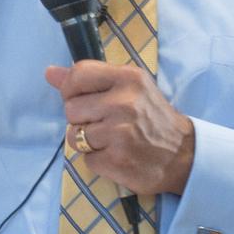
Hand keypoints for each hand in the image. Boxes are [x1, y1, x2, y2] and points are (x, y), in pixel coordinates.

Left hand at [45, 61, 193, 195]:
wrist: (183, 155)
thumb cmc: (151, 117)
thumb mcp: (128, 87)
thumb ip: (89, 78)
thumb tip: (49, 72)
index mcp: (128, 78)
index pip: (78, 74)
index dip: (70, 88)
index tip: (81, 98)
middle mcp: (124, 103)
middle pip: (71, 108)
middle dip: (81, 118)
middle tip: (104, 122)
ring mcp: (120, 133)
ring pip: (74, 135)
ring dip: (87, 141)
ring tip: (110, 139)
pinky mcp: (117, 160)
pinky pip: (85, 158)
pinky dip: (97, 159)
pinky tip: (116, 154)